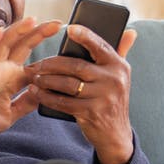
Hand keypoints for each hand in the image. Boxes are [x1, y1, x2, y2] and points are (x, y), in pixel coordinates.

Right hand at [0, 17, 61, 148]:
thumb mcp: (13, 112)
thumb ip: (28, 101)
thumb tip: (45, 91)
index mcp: (12, 77)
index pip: (31, 57)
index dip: (46, 51)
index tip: (64, 41)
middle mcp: (2, 69)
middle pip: (21, 44)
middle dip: (38, 32)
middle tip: (58, 24)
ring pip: (3, 43)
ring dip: (16, 31)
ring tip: (32, 21)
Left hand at [27, 25, 137, 163]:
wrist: (116, 135)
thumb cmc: (112, 99)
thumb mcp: (121, 76)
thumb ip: (122, 52)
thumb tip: (130, 31)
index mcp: (119, 66)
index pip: (100, 46)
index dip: (85, 36)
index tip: (69, 29)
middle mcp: (113, 80)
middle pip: (76, 66)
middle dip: (51, 64)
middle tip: (36, 64)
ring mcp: (102, 97)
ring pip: (67, 84)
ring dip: (46, 80)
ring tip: (33, 78)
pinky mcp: (91, 113)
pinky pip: (63, 102)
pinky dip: (47, 97)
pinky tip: (37, 93)